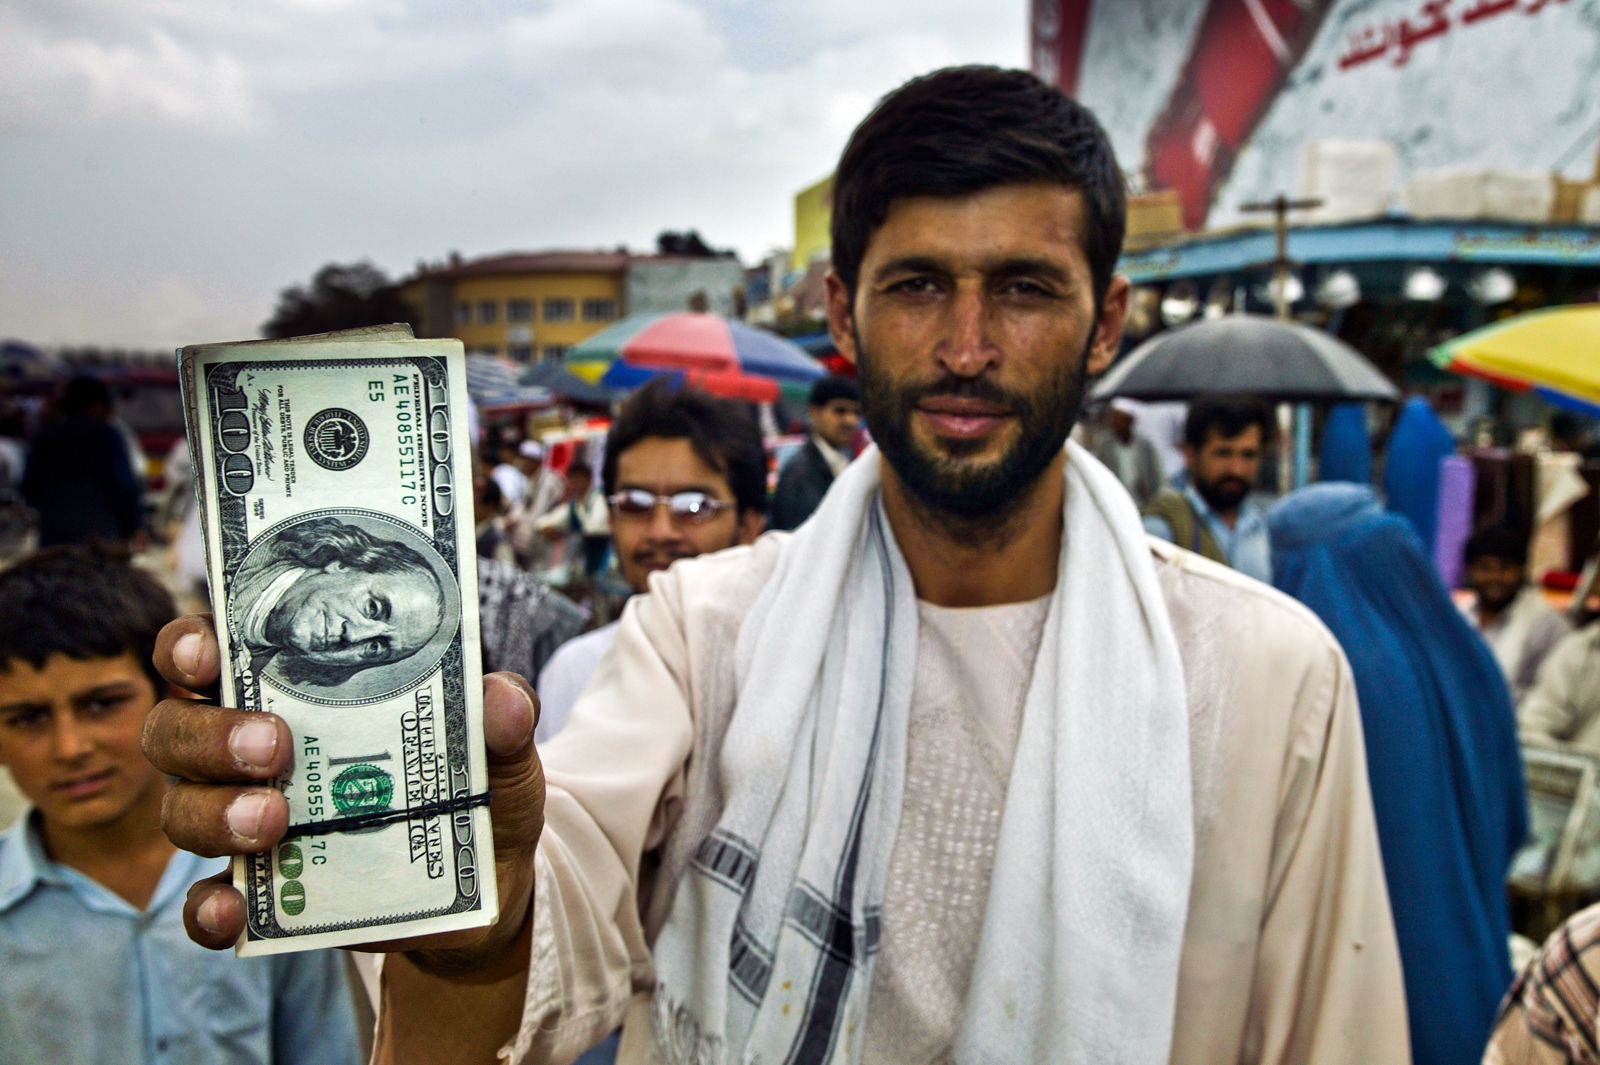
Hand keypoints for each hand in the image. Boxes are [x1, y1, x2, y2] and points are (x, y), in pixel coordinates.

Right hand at [141, 614, 546, 978]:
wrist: (486, 890)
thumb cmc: (478, 790)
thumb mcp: (502, 756)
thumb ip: (504, 721)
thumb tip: (502, 696)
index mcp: (296, 688)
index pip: (216, 649)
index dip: (194, 644)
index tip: (209, 651)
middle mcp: (249, 748)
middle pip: (178, 726)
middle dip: (210, 733)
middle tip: (272, 748)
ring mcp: (245, 821)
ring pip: (182, 808)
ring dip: (214, 812)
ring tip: (273, 823)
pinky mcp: (259, 894)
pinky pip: (205, 902)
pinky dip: (208, 907)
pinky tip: (231, 910)